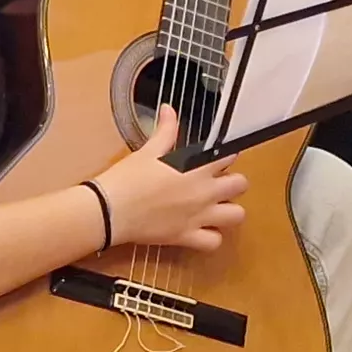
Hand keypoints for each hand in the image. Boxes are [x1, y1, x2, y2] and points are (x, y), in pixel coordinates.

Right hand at [87, 108, 249, 252]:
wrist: (109, 211)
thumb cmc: (127, 179)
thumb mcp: (148, 151)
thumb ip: (165, 131)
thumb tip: (168, 109)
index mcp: (196, 169)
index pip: (228, 157)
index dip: (225, 156)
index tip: (217, 158)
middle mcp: (204, 193)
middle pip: (241, 185)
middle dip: (233, 183)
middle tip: (217, 183)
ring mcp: (198, 218)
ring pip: (237, 215)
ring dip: (229, 211)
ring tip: (215, 207)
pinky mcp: (187, 238)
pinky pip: (214, 243)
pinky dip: (211, 238)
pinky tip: (202, 230)